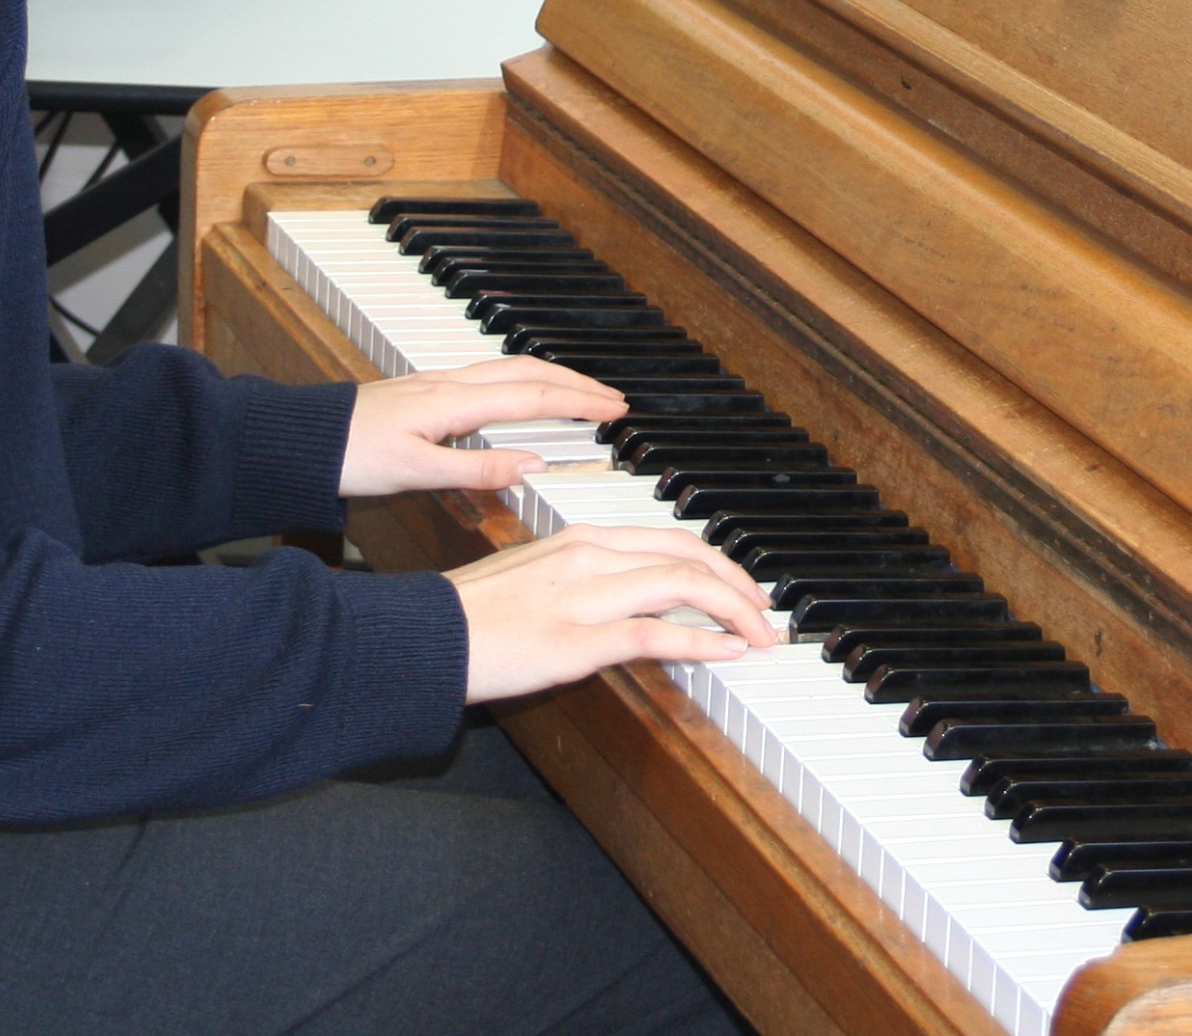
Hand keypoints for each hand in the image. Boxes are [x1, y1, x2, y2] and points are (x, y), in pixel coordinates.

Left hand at [337, 360, 626, 497]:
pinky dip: (519, 384)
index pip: (532, 397)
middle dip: (574, 382)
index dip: (577, 402)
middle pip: (526, 373)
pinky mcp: (423, 391)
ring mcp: (436, 383)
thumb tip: (533, 465)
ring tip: (578, 394)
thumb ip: (476, 469)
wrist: (301, 439)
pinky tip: (519, 399)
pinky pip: (487, 378)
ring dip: (548, 379)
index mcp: (454, 401)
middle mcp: (449, 383)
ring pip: (507, 371)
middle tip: (612, 398)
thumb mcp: (415, 471)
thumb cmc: (350, 456)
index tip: (615, 408)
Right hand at [447, 524, 777, 703]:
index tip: (742, 587)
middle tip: (765, 613)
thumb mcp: (535, 578)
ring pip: (680, 585)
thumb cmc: (472, 612)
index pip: (669, 538)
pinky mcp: (577, 640)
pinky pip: (654, 635)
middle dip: (738, 583)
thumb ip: (582, 580)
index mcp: (580, 539)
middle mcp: (589, 556)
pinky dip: (700, 643)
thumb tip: (627, 602)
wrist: (427, 636)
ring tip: (760, 634)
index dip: (717, 562)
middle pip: (686, 555)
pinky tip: (727, 653)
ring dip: (733, 611)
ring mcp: (584, 597)